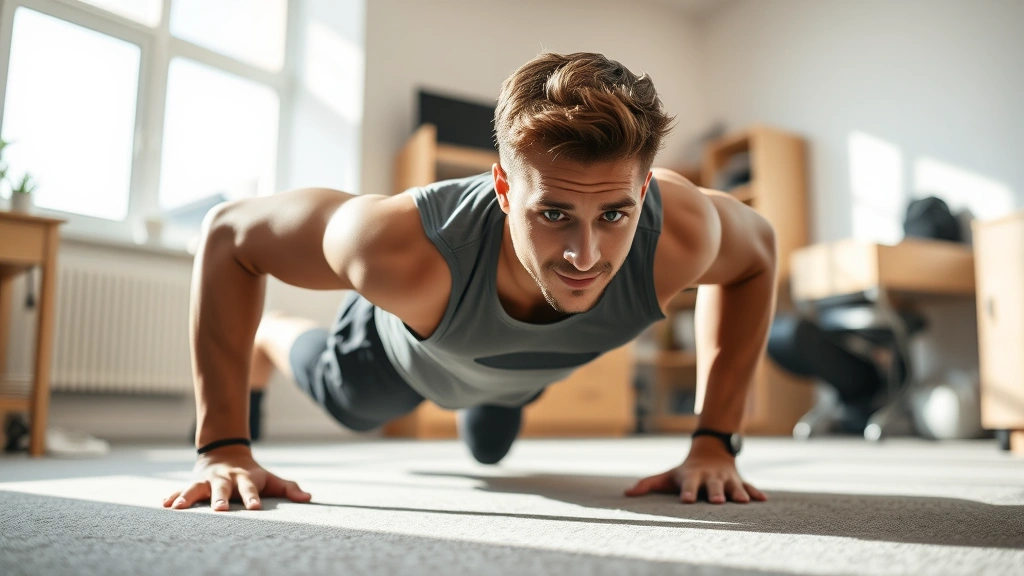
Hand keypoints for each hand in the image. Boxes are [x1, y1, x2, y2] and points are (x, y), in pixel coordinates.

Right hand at [162, 445, 311, 510]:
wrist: (226, 453)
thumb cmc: (252, 474)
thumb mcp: (271, 479)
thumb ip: (288, 488)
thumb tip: (308, 498)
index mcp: (244, 479)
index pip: (250, 489)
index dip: (252, 498)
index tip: (255, 508)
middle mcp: (224, 479)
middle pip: (221, 489)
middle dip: (219, 499)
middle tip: (219, 510)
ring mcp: (207, 481)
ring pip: (195, 488)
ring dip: (187, 497)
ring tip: (176, 508)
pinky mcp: (193, 484)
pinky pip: (181, 490)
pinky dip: (172, 496)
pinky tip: (164, 504)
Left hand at [624, 436, 766, 503]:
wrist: (711, 452)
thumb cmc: (685, 471)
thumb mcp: (667, 476)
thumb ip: (648, 484)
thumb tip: (627, 494)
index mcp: (692, 477)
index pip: (689, 486)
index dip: (688, 492)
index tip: (686, 501)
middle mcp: (710, 478)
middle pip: (713, 486)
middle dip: (715, 493)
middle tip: (717, 502)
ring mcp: (726, 480)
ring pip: (734, 487)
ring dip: (738, 493)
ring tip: (742, 501)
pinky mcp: (740, 481)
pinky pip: (750, 487)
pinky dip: (756, 493)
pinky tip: (764, 500)